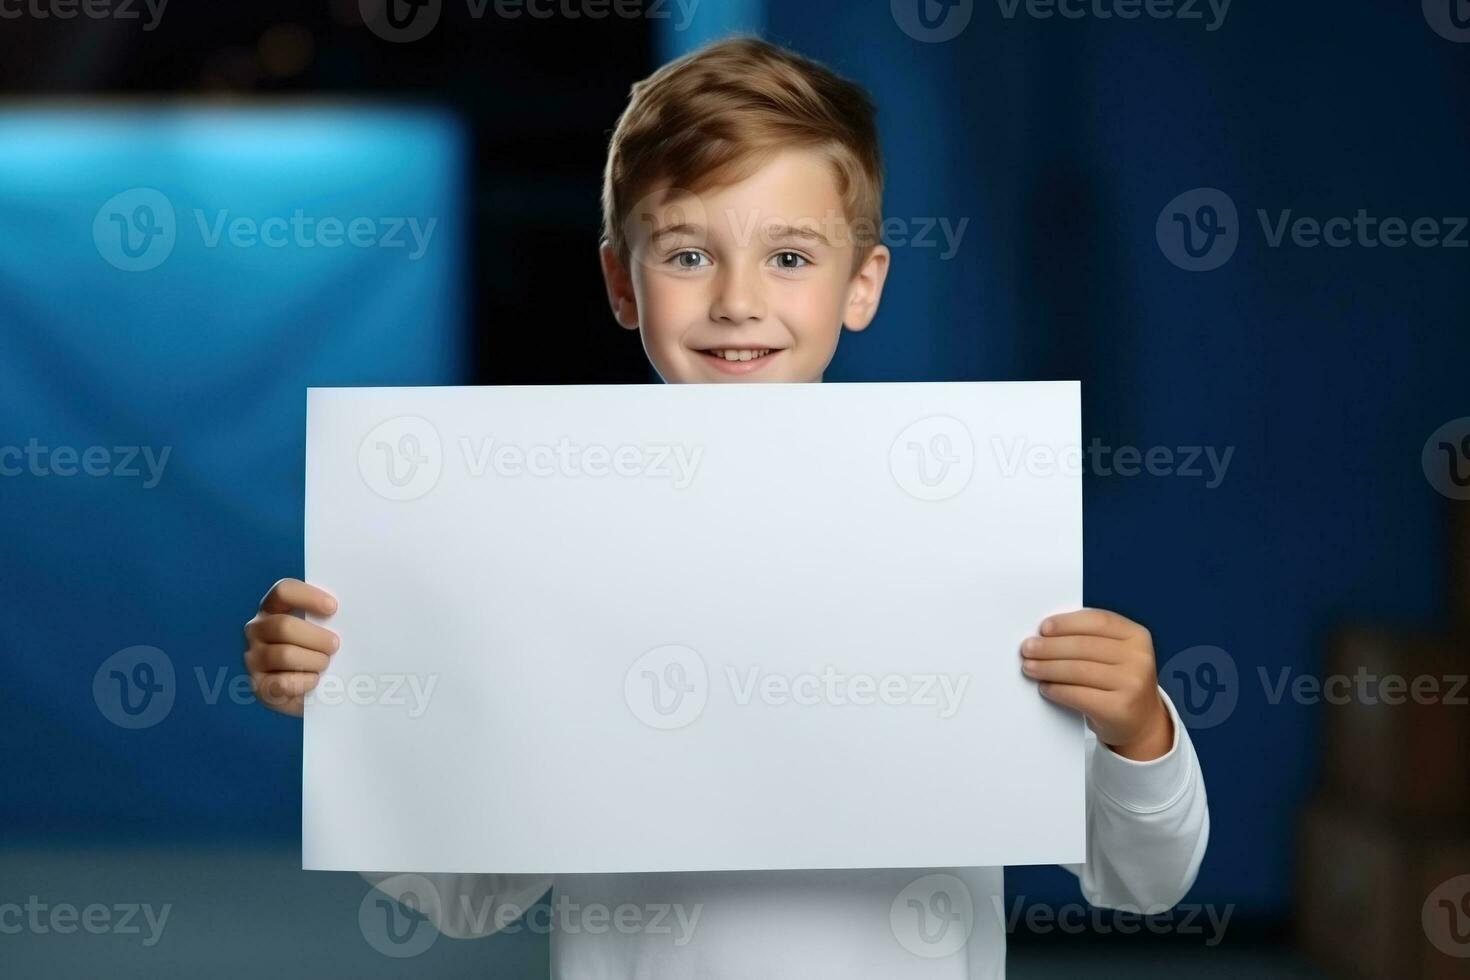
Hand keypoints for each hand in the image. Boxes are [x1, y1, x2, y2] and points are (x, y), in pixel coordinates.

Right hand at [242, 578, 339, 716]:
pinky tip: (314, 680)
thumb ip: (327, 619)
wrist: (310, 690)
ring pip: (284, 654)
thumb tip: (351, 616)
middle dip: (316, 637)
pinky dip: (304, 682)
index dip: (308, 597)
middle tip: (334, 645)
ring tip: (325, 664)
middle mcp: (257, 629)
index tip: (333, 608)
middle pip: (284, 626)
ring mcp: (254, 657)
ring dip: (313, 660)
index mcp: (273, 608)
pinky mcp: (258, 686)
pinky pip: (282, 683)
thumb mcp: (321, 630)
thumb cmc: (319, 650)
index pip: (283, 591)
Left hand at [1019, 608, 1172, 760]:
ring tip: (1029, 667)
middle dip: (1049, 647)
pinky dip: (1057, 690)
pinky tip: (1045, 687)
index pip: (1098, 621)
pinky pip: (1078, 695)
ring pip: (1078, 670)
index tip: (1043, 628)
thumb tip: (1044, 634)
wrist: (1141, 722)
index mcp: (1137, 636)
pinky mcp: (1120, 708)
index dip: (1067, 623)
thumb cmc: (1117, 682)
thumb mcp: (1115, 654)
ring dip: (1047, 668)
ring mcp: (1132, 684)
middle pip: (1083, 646)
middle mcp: (1139, 658)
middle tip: (1027, 649)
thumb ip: (1089, 639)